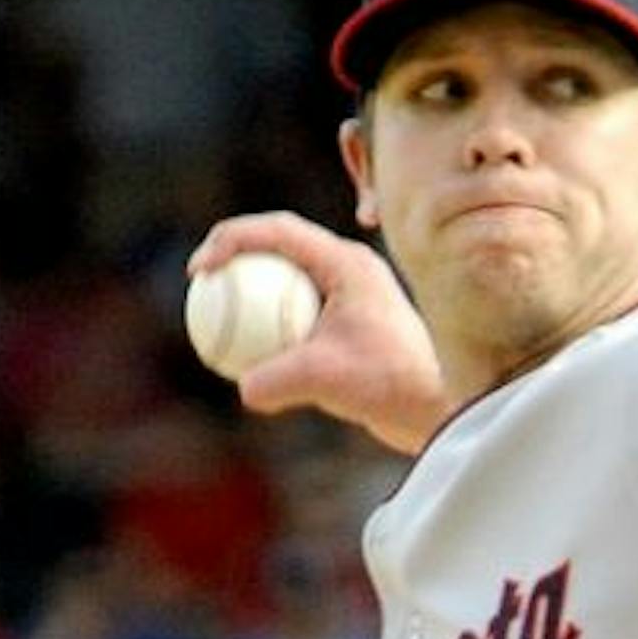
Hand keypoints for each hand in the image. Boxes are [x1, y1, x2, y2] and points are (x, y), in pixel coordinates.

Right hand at [186, 212, 452, 456]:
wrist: (437, 406)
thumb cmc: (391, 386)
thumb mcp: (327, 381)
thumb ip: (279, 381)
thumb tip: (243, 388)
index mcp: (346, 263)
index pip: (279, 232)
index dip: (232, 239)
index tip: (202, 268)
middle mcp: (349, 270)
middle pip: (278, 245)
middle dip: (234, 253)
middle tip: (200, 281)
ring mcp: (349, 295)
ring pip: (287, 277)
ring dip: (250, 288)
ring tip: (214, 313)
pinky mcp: (348, 323)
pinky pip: (297, 312)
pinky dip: (268, 323)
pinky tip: (244, 352)